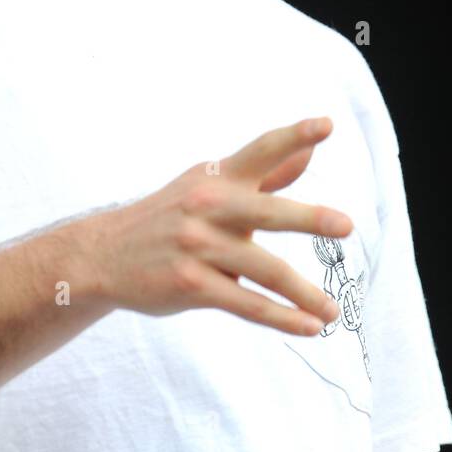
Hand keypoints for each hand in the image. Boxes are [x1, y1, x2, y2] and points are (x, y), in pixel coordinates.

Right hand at [85, 117, 352, 335]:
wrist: (104, 254)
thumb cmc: (172, 216)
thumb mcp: (210, 185)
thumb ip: (263, 173)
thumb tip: (309, 154)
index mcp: (218, 176)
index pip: (261, 150)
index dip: (295, 136)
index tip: (327, 124)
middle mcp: (208, 205)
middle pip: (267, 211)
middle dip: (308, 218)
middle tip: (347, 224)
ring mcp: (198, 246)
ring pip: (264, 270)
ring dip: (303, 293)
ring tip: (332, 310)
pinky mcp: (191, 284)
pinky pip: (247, 304)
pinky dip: (281, 318)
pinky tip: (309, 326)